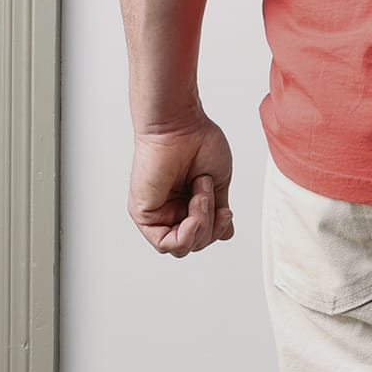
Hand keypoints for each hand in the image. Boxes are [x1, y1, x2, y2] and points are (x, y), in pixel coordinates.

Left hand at [127, 113, 235, 256]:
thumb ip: (219, 212)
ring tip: (200, 192)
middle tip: (210, 195)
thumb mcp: (217, 183)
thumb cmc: (198, 142)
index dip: (217, 230)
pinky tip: (193, 213)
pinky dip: (186, 234)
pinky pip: (165, 243)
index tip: (226, 212)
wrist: (180, 125)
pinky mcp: (145, 215)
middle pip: (194, 244)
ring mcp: (158, 214)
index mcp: (187, 203)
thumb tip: (226, 233)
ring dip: (200, 224)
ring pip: (181, 247)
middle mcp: (171, 210)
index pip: (203, 235)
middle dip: (210, 226)